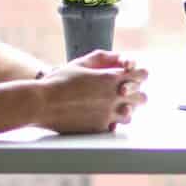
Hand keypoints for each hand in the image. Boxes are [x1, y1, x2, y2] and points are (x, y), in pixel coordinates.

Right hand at [34, 54, 148, 133]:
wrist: (42, 103)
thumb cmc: (59, 81)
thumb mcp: (80, 63)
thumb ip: (102, 58)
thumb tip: (118, 56)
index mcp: (111, 78)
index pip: (142, 76)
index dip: (141, 75)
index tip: (136, 76)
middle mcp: (114, 96)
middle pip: (142, 98)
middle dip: (137, 94)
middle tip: (126, 93)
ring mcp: (108, 114)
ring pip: (131, 115)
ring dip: (125, 110)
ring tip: (113, 107)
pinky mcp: (99, 128)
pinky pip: (115, 127)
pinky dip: (111, 122)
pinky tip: (101, 117)